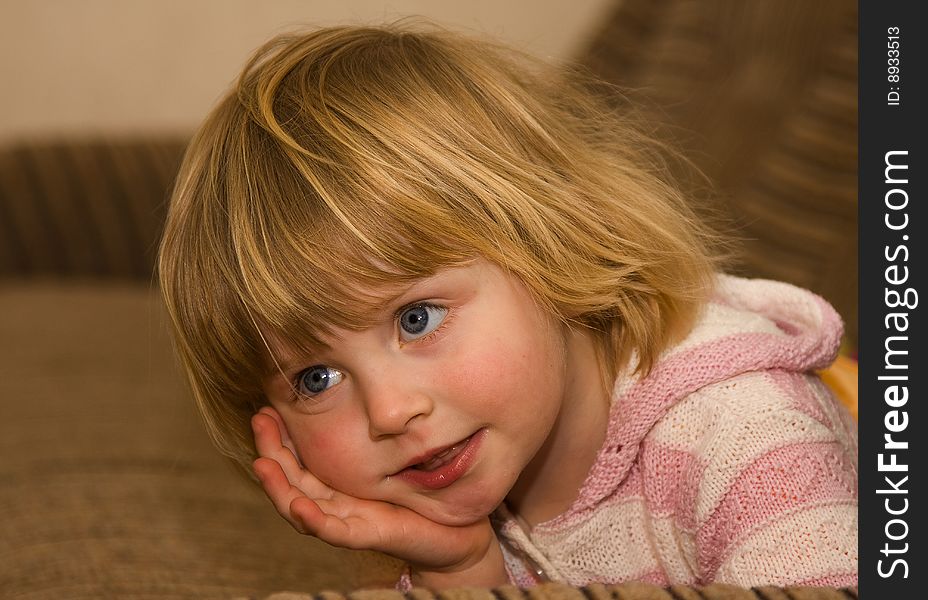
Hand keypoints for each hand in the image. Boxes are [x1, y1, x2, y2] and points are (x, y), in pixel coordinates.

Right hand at [251, 407, 506, 585]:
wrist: (456, 533)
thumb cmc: (423, 492)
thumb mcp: (395, 454)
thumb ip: (375, 430)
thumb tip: (360, 387)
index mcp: (338, 484)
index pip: (298, 459)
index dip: (278, 436)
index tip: (266, 405)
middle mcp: (337, 503)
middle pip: (291, 480)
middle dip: (271, 451)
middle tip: (258, 419)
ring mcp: (350, 521)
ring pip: (301, 507)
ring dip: (279, 487)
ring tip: (262, 463)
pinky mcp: (368, 535)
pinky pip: (335, 531)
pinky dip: (314, 521)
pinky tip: (299, 506)